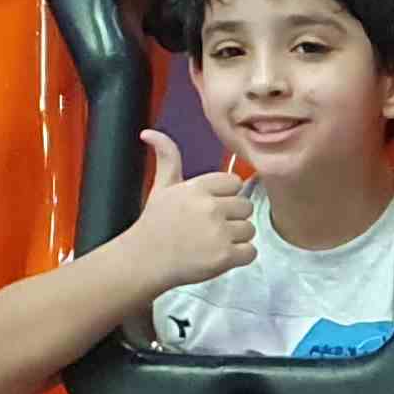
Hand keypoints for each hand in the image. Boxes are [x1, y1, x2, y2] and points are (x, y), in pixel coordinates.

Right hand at [125, 132, 255, 290]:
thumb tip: (149, 132)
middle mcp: (210, 207)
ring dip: (235, 238)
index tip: (209, 208)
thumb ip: (167, 158)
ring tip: (211, 243)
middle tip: (209, 228)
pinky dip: (239, 257)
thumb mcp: (161, 187)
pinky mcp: (224, 256)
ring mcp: (219, 232)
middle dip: (232, 218)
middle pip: (246, 206)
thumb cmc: (154, 223)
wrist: (143, 261)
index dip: (225, 197)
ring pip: (249, 229)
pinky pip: (251, 252)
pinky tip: (218, 256)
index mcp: (198, 187)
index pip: (235, 183)